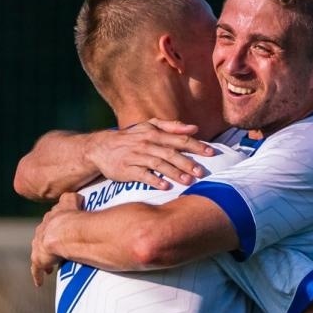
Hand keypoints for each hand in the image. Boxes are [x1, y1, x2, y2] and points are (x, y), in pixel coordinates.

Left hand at [30, 192, 83, 285]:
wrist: (63, 233)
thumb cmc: (70, 217)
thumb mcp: (71, 201)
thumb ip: (71, 198)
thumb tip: (75, 196)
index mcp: (49, 220)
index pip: (49, 224)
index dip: (54, 229)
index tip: (58, 234)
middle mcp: (41, 233)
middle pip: (42, 239)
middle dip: (46, 244)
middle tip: (53, 251)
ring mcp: (38, 247)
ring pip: (38, 255)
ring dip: (43, 260)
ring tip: (50, 267)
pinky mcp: (39, 261)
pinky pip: (37, 270)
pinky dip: (38, 276)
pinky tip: (39, 283)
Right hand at [86, 119, 216, 190]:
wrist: (101, 148)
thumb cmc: (130, 138)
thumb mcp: (149, 127)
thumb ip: (172, 127)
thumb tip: (194, 128)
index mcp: (155, 133)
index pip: (179, 139)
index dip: (196, 146)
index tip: (211, 153)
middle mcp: (147, 143)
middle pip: (171, 152)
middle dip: (188, 162)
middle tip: (202, 172)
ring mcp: (137, 156)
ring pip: (159, 164)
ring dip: (174, 172)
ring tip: (188, 180)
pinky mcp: (128, 169)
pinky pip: (143, 175)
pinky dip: (154, 180)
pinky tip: (165, 186)